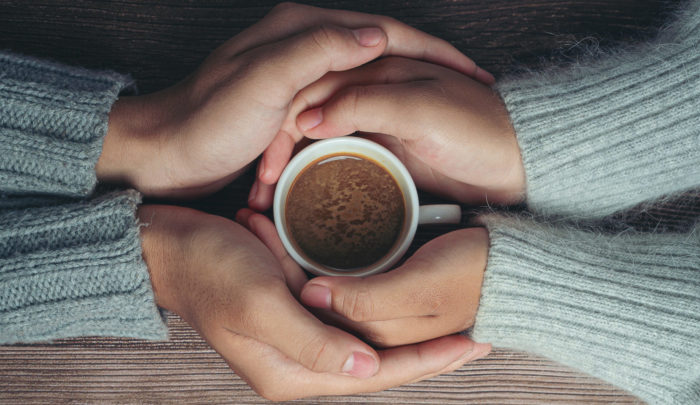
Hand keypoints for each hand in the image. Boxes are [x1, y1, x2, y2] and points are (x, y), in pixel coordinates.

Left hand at [96, 3, 492, 198]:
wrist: (163, 152)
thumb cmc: (208, 120)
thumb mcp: (265, 81)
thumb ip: (319, 51)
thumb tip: (377, 35)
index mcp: (302, 30)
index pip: (385, 33)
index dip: (434, 52)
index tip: (474, 76)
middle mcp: (302, 44)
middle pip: (382, 53)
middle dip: (428, 70)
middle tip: (469, 95)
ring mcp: (296, 74)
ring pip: (364, 81)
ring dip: (400, 97)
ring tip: (439, 118)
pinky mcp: (289, 104)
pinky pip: (342, 106)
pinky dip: (367, 121)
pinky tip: (386, 138)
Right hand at [139, 205, 487, 400]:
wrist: (168, 245)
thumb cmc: (209, 270)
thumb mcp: (260, 305)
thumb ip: (313, 342)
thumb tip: (367, 369)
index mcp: (292, 372)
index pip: (377, 374)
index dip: (427, 361)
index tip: (473, 344)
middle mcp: (301, 362)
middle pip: (379, 363)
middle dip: (429, 351)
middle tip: (480, 333)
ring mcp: (300, 336)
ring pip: (369, 340)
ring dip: (409, 332)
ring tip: (458, 319)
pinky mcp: (298, 310)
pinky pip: (350, 316)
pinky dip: (381, 309)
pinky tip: (408, 299)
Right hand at [250, 56, 520, 209]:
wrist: (517, 166)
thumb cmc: (479, 130)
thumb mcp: (422, 109)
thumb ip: (365, 103)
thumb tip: (307, 117)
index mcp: (377, 69)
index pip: (313, 85)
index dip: (286, 120)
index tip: (271, 160)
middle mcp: (372, 92)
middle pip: (308, 112)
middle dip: (279, 145)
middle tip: (264, 183)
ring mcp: (377, 124)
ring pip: (318, 137)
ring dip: (292, 163)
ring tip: (271, 194)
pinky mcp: (385, 152)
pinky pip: (339, 158)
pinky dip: (316, 175)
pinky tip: (301, 193)